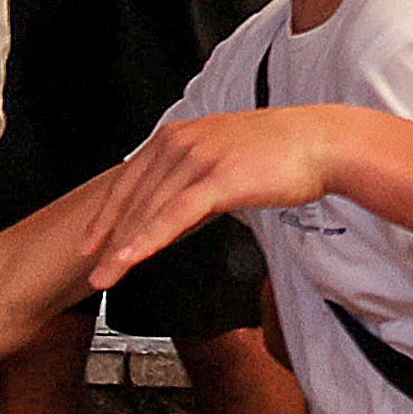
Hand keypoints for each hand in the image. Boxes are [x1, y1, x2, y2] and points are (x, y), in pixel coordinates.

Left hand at [80, 103, 352, 288]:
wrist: (322, 143)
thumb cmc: (279, 154)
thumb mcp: (221, 158)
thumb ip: (191, 179)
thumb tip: (173, 212)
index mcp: (177, 136)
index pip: (129, 180)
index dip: (106, 215)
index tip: (90, 242)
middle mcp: (180, 143)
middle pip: (133, 198)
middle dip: (107, 238)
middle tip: (90, 270)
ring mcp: (198, 159)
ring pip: (149, 210)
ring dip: (122, 248)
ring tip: (104, 277)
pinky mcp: (218, 177)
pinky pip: (175, 215)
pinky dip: (148, 239)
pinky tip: (132, 258)